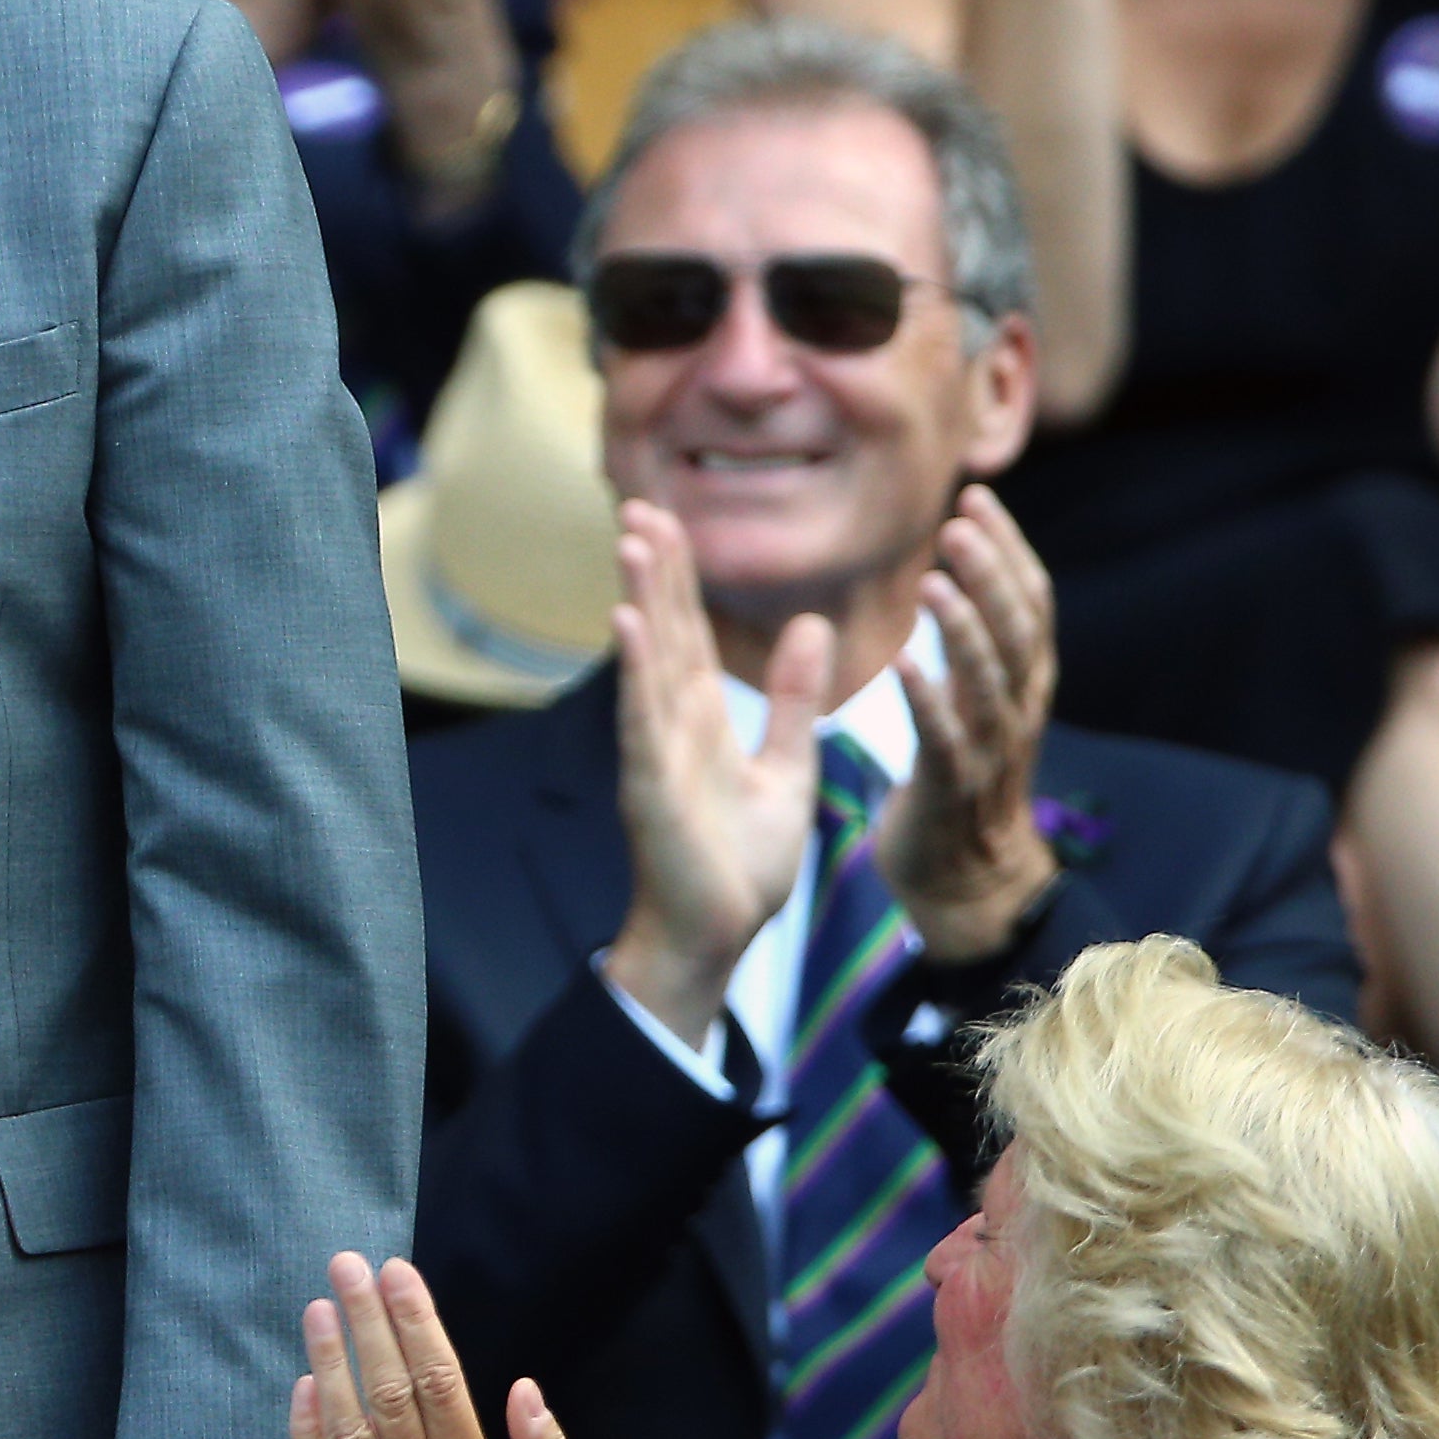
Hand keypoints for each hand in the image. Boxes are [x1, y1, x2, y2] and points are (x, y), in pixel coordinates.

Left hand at [294, 1255, 583, 1438]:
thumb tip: (526, 1388)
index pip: (441, 1382)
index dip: (416, 1322)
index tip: (397, 1272)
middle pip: (390, 1391)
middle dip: (368, 1321)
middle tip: (346, 1264)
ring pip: (348, 1430)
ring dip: (330, 1364)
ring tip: (318, 1309)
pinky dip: (307, 1433)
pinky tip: (304, 1386)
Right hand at [598, 502, 831, 1044]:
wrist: (719, 937)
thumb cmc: (740, 863)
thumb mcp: (786, 768)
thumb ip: (791, 700)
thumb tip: (811, 628)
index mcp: (702, 720)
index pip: (691, 632)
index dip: (681, 576)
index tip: (671, 518)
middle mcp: (671, 725)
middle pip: (664, 630)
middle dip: (654, 567)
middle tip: (641, 502)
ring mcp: (657, 751)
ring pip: (649, 660)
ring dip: (638, 597)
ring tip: (630, 537)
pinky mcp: (651, 784)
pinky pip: (642, 717)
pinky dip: (636, 669)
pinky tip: (626, 621)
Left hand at [879, 485, 1061, 959]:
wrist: (966, 880)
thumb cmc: (961, 779)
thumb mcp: (978, 701)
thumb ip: (976, 643)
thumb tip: (962, 568)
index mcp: (1025, 684)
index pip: (1030, 602)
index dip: (1008, 549)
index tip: (977, 497)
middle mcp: (1019, 710)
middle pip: (1018, 630)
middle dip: (992, 572)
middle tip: (960, 520)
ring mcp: (992, 752)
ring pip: (989, 682)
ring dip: (964, 629)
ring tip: (933, 581)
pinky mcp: (954, 792)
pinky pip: (945, 742)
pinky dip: (929, 700)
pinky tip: (902, 664)